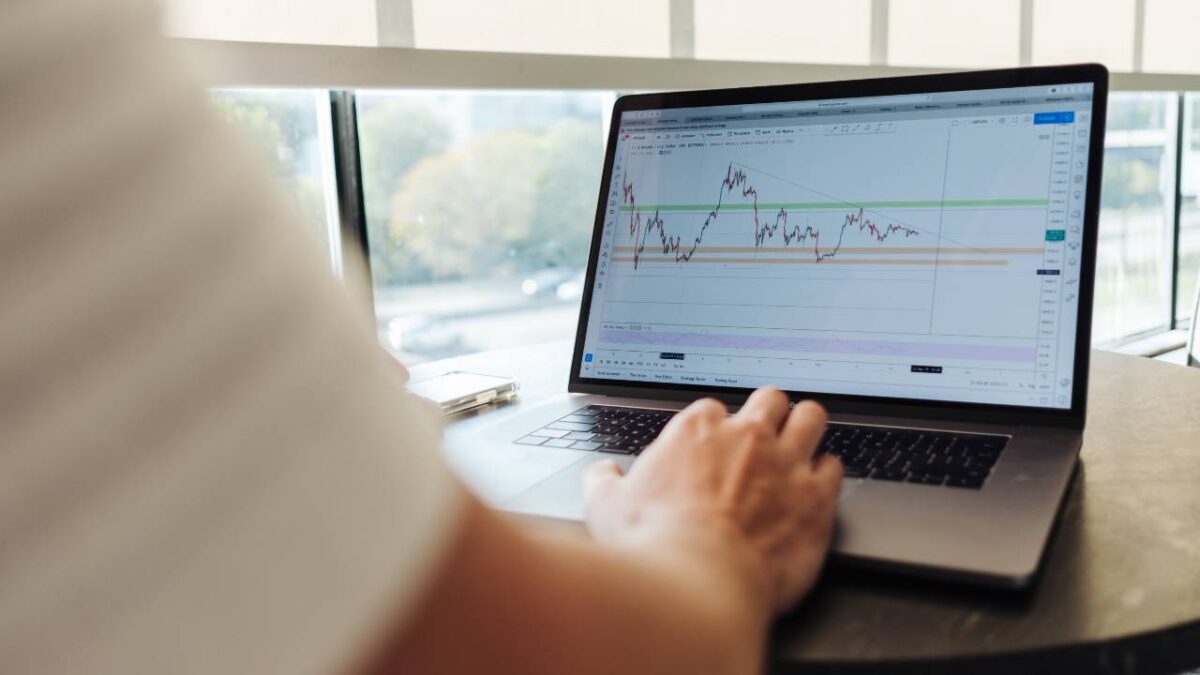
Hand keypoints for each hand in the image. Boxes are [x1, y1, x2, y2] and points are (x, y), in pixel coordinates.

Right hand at [583, 388, 841, 616]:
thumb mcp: (606, 508)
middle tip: (763, 434)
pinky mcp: (816, 497)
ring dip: (806, 427)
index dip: (714, 428)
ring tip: (802, 440)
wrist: (697, 586)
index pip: (712, 409)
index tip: (711, 446)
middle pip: (769, 399)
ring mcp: (786, 462)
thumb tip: (601, 474)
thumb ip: (604, 482)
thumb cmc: (652, 547)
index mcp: (696, 431)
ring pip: (811, 417)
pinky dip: (827, 474)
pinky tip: (818, 486)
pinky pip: (835, 466)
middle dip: (768, 412)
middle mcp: (746, 436)